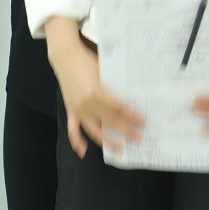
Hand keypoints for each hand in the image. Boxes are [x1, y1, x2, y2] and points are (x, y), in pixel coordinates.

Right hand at [50, 37, 144, 158]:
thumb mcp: (103, 73)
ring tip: (119, 149)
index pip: (119, 109)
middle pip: (110, 121)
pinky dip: (77, 142)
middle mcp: (87, 105)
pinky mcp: (70, 110)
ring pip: (95, 131)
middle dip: (126, 130)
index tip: (142, 122)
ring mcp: (78, 110)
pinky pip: (73, 130)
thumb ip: (112, 89)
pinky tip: (84, 152)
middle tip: (138, 138)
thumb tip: (127, 103)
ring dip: (108, 141)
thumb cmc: (87, 61)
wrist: (65, 57)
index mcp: (97, 93)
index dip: (132, 116)